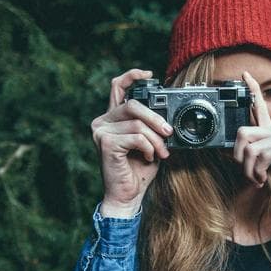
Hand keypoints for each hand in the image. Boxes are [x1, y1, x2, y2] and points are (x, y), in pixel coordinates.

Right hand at [90, 69, 172, 216]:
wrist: (128, 195)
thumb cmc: (138, 170)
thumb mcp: (150, 143)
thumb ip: (152, 126)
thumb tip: (168, 116)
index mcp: (112, 118)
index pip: (117, 87)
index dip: (132, 76)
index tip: (150, 74)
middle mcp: (103, 121)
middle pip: (133, 105)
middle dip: (156, 119)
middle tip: (169, 133)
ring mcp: (101, 132)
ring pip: (137, 123)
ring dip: (156, 139)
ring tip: (161, 152)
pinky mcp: (105, 143)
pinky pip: (136, 137)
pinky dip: (148, 147)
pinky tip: (148, 157)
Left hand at [233, 71, 270, 213]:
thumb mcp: (260, 172)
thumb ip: (247, 160)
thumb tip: (225, 151)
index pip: (260, 107)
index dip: (252, 89)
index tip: (244, 74)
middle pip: (242, 132)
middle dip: (238, 159)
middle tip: (249, 175)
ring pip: (250, 148)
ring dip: (249, 171)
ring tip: (259, 180)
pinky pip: (262, 156)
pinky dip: (258, 173)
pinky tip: (265, 180)